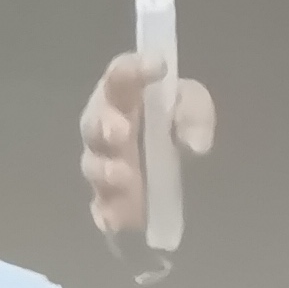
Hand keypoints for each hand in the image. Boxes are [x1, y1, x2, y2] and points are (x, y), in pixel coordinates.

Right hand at [80, 49, 213, 242]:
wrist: (180, 167)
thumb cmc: (179, 123)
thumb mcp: (194, 108)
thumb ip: (194, 113)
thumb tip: (193, 145)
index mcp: (125, 96)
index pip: (119, 76)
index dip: (132, 69)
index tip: (157, 67)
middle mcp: (107, 126)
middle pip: (94, 122)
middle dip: (104, 126)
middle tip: (120, 133)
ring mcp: (105, 164)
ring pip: (94, 164)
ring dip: (106, 170)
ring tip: (123, 176)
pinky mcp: (110, 198)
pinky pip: (101, 205)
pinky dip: (107, 211)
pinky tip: (115, 220)